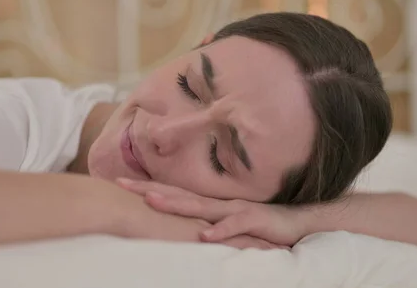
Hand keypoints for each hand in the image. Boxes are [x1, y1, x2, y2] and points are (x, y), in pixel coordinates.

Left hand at [116, 178, 304, 248]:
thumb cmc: (257, 225)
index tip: (120, 181)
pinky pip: (235, 225)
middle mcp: (218, 202)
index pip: (174, 192)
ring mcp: (235, 209)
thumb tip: (178, 226)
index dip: (148, 186)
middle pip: (180, 194)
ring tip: (153, 201)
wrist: (295, 222)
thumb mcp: (225, 222)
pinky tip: (205, 235)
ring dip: (177, 203)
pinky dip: (220, 231)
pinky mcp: (254, 221)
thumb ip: (203, 220)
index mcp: (209, 203)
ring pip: (202, 206)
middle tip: (123, 183)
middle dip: (151, 189)